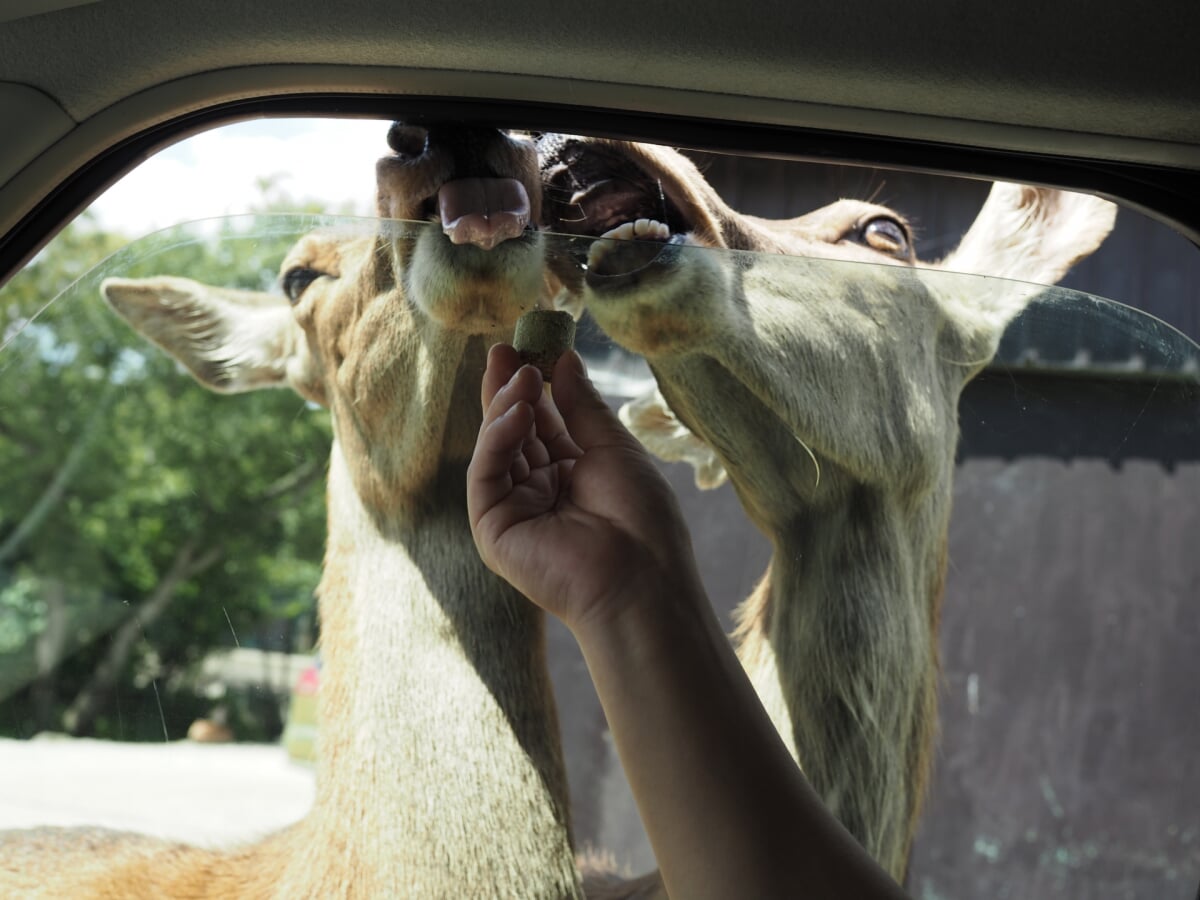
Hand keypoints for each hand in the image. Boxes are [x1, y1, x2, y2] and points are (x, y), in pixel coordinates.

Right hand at [467, 343, 699, 631]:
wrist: (641, 579)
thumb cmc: (642, 518)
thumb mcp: (613, 448)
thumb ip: (582, 406)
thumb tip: (565, 359)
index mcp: (571, 475)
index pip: (542, 423)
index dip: (533, 386)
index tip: (527, 346)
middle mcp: (539, 491)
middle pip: (512, 432)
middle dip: (507, 389)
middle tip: (504, 348)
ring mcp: (514, 510)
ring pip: (495, 449)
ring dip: (505, 408)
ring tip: (522, 376)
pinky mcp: (494, 529)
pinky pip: (486, 474)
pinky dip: (497, 439)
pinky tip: (518, 412)